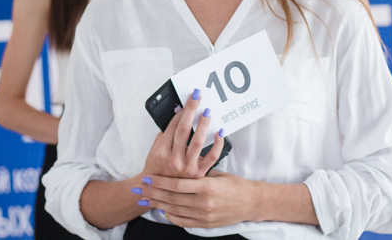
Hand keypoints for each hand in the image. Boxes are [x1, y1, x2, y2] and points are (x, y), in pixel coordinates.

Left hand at [139, 170, 254, 227]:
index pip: (177, 185)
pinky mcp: (205, 224)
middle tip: (141, 189)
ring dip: (158, 204)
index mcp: (206, 186)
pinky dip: (171, 216)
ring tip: (147, 199)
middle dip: (153, 193)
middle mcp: (203, 203)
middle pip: (172, 199)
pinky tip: (163, 210)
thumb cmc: (235, 185)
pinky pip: (182, 221)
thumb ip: (198, 172)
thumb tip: (180, 166)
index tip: (148, 178)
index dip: (160, 182)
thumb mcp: (216, 174)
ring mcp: (204, 215)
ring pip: (175, 211)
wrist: (250, 203)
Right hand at [141, 88, 225, 180]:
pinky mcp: (199, 174)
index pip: (173, 127)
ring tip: (207, 111)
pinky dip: (218, 144)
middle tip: (197, 97)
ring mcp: (187, 168)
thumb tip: (179, 114)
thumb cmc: (157, 167)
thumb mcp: (155, 148)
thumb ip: (166, 133)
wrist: (160, 192)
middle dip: (190, 111)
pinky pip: (212, 157)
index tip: (187, 102)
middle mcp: (174, 160)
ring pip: (198, 142)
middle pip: (184, 130)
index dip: (181, 113)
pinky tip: (220, 132)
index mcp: (161, 152)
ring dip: (203, 124)